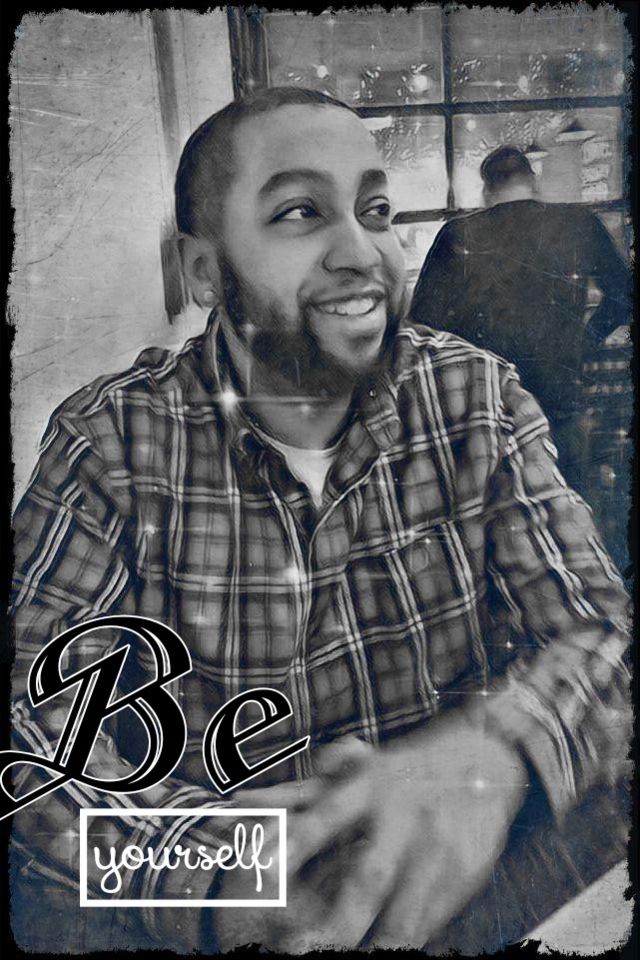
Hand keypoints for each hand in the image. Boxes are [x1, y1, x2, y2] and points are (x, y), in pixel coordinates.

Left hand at [216, 716, 527, 951]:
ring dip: (374, 950)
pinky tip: (385, 956)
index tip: (260, 873)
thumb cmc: (405, 770)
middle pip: (368, 878)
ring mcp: (437, 847)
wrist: (484, 757)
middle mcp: (403, 815)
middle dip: (335, 926)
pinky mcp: (465, 872)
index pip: (324, 817)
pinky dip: (406, 945)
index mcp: (370, 784)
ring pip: (403, 914)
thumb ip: (306, 791)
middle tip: (297, 952)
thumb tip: (238, 801)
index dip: (293, 845)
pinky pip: (431, 921)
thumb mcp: (361, 766)